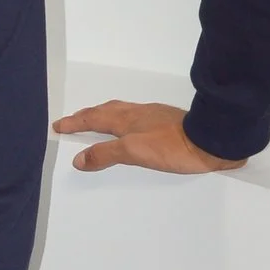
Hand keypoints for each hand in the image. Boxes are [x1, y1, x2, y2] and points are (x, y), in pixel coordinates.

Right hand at [54, 97, 244, 177]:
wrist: (212, 140)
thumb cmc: (173, 146)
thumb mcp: (134, 152)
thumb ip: (106, 154)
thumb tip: (78, 158)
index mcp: (126, 119)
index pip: (93, 119)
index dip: (75, 122)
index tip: (58, 125)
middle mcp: (138, 113)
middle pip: (106, 111)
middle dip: (87, 116)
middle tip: (73, 121)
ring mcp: (154, 116)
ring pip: (122, 113)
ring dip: (105, 117)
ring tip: (98, 123)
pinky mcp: (168, 123)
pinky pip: (136, 119)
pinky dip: (124, 122)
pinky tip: (133, 131)